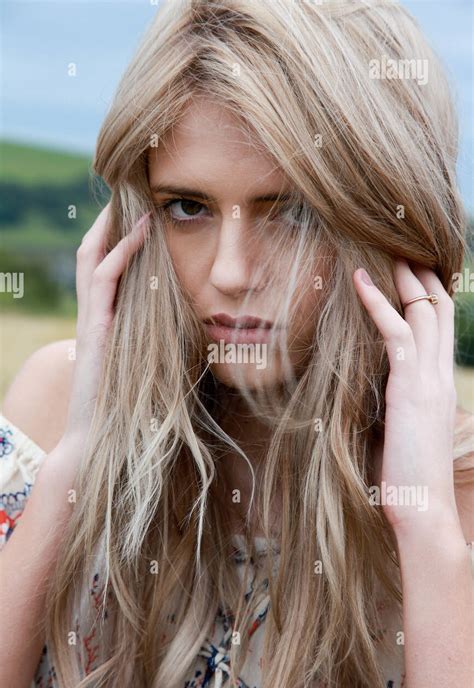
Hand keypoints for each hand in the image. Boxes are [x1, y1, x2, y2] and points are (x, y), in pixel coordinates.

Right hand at [64, 203, 150, 442]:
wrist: (102, 437)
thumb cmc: (132, 407)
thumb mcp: (153, 365)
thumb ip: (167, 341)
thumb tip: (206, 327)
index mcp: (105, 318)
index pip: (106, 265)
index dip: (120, 236)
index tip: (144, 212)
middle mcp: (94, 312)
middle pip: (93, 251)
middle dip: (109, 221)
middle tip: (131, 193)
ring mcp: (90, 318)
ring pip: (92, 255)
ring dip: (112, 225)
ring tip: (133, 198)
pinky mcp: (93, 327)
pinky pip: (103, 277)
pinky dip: (121, 249)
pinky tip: (141, 230)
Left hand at [352, 258, 461, 538]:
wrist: (422, 507)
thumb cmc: (408, 477)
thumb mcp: (404, 430)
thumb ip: (397, 404)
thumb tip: (373, 391)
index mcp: (441, 384)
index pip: (442, 328)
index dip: (430, 296)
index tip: (412, 273)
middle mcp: (442, 375)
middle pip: (439, 309)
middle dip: (423, 275)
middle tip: (403, 247)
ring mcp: (430, 379)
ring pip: (423, 312)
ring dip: (404, 278)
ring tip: (384, 251)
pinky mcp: (411, 387)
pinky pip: (396, 331)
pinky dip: (378, 302)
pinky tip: (361, 280)